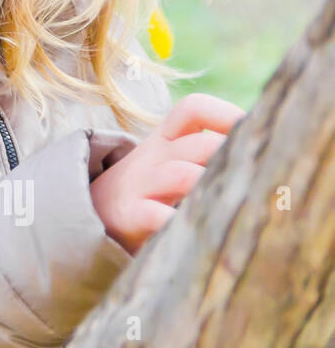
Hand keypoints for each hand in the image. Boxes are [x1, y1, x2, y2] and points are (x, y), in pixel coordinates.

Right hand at [89, 93, 244, 256]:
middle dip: (233, 161)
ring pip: (184, 175)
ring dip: (211, 189)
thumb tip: (262, 161)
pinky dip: (181, 224)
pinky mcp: (129, 216)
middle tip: (255, 185)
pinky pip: (158, 215)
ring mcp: (139, 185)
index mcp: (163, 140)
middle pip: (203, 145)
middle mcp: (152, 157)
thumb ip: (202, 158)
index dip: (226, 115)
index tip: (250, 136)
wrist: (86, 216)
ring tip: (230, 210)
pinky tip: (201, 238)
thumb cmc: (143, 194)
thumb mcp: (165, 166)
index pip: (193, 109)